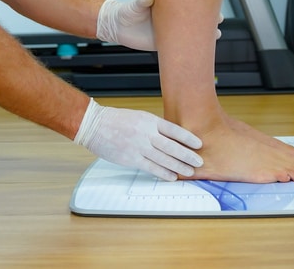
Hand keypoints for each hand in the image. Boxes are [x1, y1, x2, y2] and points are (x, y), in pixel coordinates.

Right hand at [74, 98, 202, 180]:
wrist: (95, 125)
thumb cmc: (116, 120)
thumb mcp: (139, 117)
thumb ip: (154, 127)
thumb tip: (170, 138)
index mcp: (150, 121)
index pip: (174, 130)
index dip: (188, 138)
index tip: (199, 144)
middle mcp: (147, 134)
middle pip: (172, 147)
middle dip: (187, 155)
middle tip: (199, 161)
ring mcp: (139, 147)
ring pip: (164, 159)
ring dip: (179, 167)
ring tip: (189, 171)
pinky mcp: (131, 159)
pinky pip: (151, 168)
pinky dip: (163, 173)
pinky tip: (172, 177)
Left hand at [96, 0, 222, 50]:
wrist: (118, 27)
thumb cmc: (127, 11)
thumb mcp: (135, 5)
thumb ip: (143, 0)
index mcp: (167, 6)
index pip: (188, 3)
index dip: (201, 3)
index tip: (212, 2)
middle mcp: (172, 19)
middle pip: (194, 18)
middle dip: (208, 18)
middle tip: (219, 19)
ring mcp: (170, 32)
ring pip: (191, 33)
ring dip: (204, 35)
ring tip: (217, 35)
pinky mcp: (165, 44)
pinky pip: (181, 47)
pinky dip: (191, 49)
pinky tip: (201, 51)